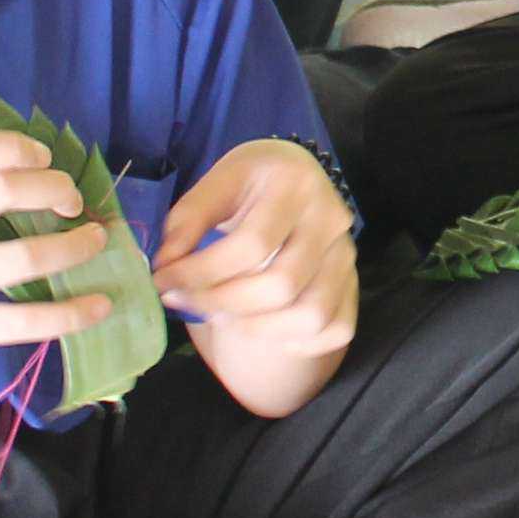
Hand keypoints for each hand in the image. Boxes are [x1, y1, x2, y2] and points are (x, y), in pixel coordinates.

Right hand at [0, 129, 113, 411]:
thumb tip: (14, 177)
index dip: (10, 145)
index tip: (42, 156)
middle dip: (52, 188)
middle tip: (74, 200)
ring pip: (22, 256)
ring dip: (73, 247)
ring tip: (96, 242)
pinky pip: (23, 320)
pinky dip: (70, 313)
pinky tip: (97, 307)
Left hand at [152, 138, 356, 375]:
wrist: (296, 176)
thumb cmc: (250, 184)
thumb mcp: (215, 184)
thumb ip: (186, 223)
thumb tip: (165, 270)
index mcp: (295, 184)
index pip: (250, 244)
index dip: (200, 272)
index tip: (164, 282)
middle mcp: (331, 219)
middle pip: (281, 285)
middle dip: (221, 303)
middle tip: (186, 302)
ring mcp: (347, 255)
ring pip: (312, 315)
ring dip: (258, 328)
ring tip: (222, 316)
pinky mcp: (354, 283)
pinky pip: (336, 330)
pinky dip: (297, 341)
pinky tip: (262, 327)